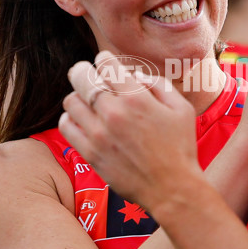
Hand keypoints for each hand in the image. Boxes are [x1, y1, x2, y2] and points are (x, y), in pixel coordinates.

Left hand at [59, 51, 201, 209]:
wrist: (172, 189)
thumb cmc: (180, 148)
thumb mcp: (181, 108)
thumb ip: (158, 84)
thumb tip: (135, 75)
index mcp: (137, 98)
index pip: (105, 64)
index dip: (104, 59)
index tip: (106, 63)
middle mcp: (114, 113)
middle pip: (81, 77)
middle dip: (83, 70)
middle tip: (87, 74)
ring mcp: (99, 135)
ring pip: (71, 100)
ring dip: (78, 96)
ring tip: (87, 101)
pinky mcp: (90, 154)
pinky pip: (66, 126)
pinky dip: (70, 118)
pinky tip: (82, 120)